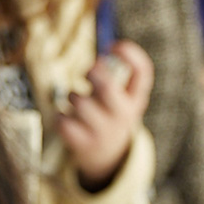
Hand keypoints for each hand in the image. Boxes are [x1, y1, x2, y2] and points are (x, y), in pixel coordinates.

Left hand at [58, 40, 153, 190]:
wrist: (108, 158)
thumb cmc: (111, 115)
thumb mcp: (122, 98)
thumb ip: (115, 76)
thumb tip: (102, 52)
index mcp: (136, 100)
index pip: (142, 73)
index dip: (130, 54)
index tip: (114, 45)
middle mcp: (123, 116)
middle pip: (107, 88)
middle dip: (93, 73)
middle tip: (89, 71)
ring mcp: (103, 131)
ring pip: (79, 102)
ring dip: (73, 95)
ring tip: (76, 100)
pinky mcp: (83, 143)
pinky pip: (63, 119)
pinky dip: (61, 114)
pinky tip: (67, 117)